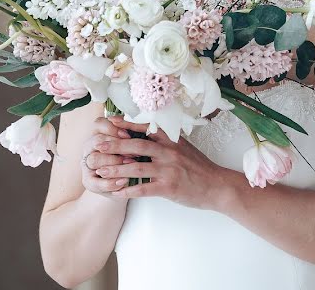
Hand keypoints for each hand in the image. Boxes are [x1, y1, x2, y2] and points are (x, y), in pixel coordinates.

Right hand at [80, 116, 136, 199]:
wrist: (127, 183)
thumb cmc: (130, 158)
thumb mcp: (132, 143)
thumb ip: (130, 132)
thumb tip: (134, 122)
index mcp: (97, 134)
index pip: (99, 124)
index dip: (112, 128)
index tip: (128, 135)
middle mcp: (89, 148)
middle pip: (96, 140)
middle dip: (116, 146)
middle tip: (134, 153)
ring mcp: (87, 165)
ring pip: (94, 159)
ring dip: (114, 162)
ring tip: (131, 165)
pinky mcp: (88, 182)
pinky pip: (96, 182)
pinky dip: (111, 182)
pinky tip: (125, 181)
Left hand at [93, 116, 226, 209]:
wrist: (217, 185)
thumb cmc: (198, 166)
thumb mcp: (182, 146)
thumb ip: (163, 141)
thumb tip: (142, 135)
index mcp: (170, 140)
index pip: (144, 129)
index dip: (125, 125)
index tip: (108, 122)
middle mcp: (168, 152)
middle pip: (136, 146)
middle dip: (115, 146)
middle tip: (97, 146)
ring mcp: (169, 170)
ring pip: (137, 168)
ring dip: (116, 170)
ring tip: (101, 171)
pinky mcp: (169, 187)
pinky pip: (144, 189)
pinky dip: (129, 191)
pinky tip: (117, 193)